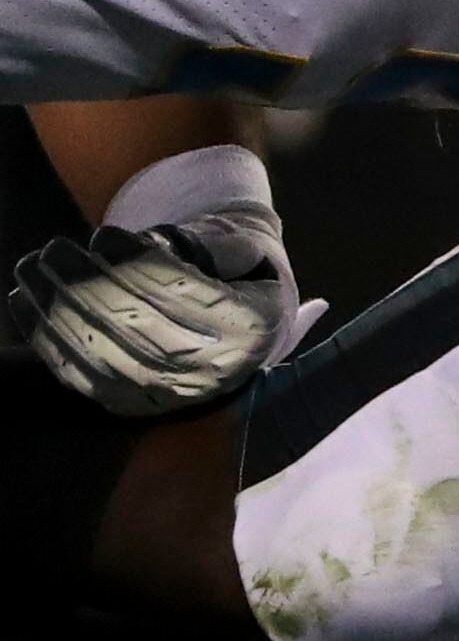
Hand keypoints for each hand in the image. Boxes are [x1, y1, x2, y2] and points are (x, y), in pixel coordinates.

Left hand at [7, 205, 300, 414]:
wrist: (238, 330)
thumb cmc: (239, 277)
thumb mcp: (250, 249)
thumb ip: (219, 242)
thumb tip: (157, 243)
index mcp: (250, 331)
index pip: (185, 298)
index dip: (137, 265)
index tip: (103, 235)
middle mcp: (212, 373)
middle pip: (135, 325)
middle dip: (85, 283)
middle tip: (54, 248)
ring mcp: (167, 396)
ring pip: (99, 350)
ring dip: (56, 306)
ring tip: (34, 265)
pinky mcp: (129, 406)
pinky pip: (78, 373)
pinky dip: (44, 335)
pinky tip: (26, 299)